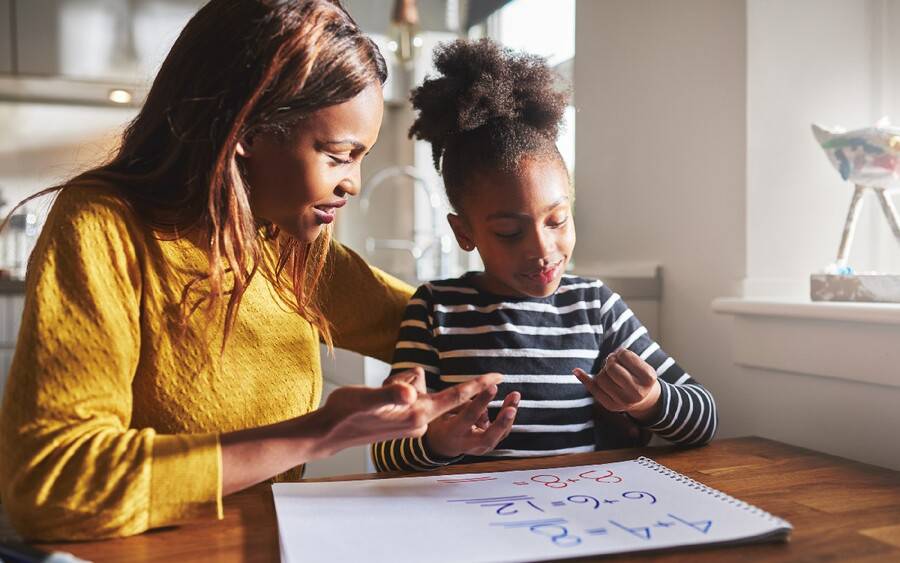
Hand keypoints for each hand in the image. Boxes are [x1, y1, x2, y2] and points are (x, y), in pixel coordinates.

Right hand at [316, 368, 503, 455]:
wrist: (329, 433)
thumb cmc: (347, 414)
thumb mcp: (368, 398)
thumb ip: (391, 394)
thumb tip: (410, 391)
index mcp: (417, 415)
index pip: (454, 397)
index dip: (477, 385)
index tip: (499, 375)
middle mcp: (419, 421)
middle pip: (428, 387)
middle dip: (408, 381)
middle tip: (382, 391)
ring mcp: (411, 423)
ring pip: (415, 388)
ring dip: (397, 386)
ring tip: (374, 399)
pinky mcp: (402, 422)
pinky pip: (407, 395)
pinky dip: (394, 392)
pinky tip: (374, 404)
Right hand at [424, 386, 519, 457]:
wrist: (442, 444)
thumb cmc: (443, 423)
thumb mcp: (444, 411)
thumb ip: (462, 404)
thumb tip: (483, 396)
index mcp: (454, 433)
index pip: (469, 416)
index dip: (482, 401)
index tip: (492, 387)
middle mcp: (468, 444)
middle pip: (488, 437)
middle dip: (501, 423)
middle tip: (512, 409)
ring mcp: (480, 448)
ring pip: (500, 435)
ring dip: (509, 416)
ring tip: (514, 395)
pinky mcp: (488, 445)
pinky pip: (502, 432)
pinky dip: (508, 418)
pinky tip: (512, 402)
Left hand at [573, 348, 660, 422]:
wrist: (644, 399)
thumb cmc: (639, 376)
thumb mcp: (641, 365)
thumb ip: (625, 357)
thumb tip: (604, 358)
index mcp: (648, 378)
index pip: (625, 355)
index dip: (620, 352)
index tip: (622, 355)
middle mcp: (637, 392)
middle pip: (612, 367)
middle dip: (610, 361)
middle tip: (613, 362)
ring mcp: (624, 401)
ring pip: (601, 377)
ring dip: (603, 371)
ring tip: (611, 373)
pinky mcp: (612, 406)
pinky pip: (593, 389)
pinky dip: (584, 378)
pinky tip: (577, 371)